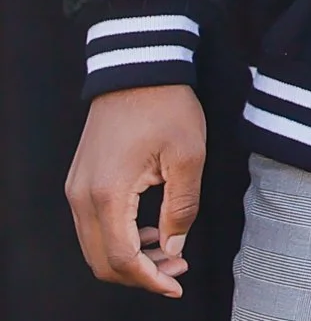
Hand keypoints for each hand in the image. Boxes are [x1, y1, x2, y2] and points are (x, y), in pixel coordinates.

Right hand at [66, 83, 206, 295]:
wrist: (138, 69)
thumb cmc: (166, 107)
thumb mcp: (188, 157)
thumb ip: (181, 208)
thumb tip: (172, 248)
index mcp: (108, 194)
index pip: (122, 258)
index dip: (149, 279)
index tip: (176, 285)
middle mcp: (83, 197)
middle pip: (102, 261)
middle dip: (140, 273)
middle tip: (177, 269)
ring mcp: (77, 189)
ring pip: (96, 246)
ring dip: (130, 257)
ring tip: (169, 251)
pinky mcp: (81, 182)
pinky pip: (94, 225)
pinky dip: (120, 239)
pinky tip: (150, 231)